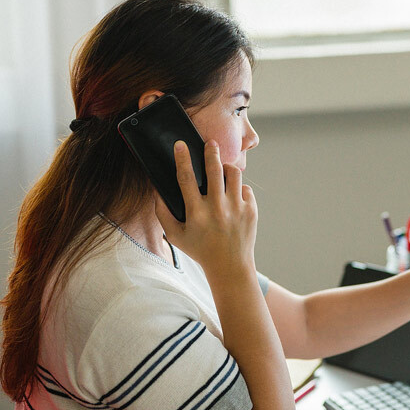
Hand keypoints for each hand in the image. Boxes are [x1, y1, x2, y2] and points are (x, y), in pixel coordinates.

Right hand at [155, 139, 257, 281]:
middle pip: (214, 170)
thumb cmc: (200, 250)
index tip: (180, 144)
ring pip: (234, 174)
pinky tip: (232, 196)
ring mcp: (237, 208)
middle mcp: (217, 208)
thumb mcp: (176, 236)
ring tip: (221, 168)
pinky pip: (245, 188)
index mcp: (196, 213)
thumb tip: (158, 191)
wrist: (230, 266)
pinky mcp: (251, 210)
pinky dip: (238, 189)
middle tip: (210, 143)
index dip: (182, 158)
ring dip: (226, 168)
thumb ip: (163, 214)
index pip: (186, 178)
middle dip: (211, 152)